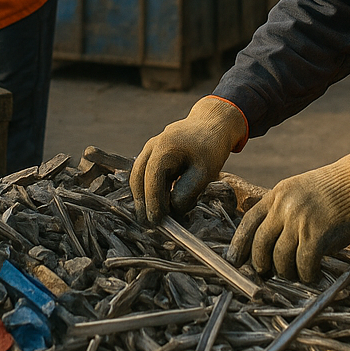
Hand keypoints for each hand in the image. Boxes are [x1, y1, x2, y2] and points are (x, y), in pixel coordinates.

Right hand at [131, 96, 246, 223]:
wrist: (211, 124)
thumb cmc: (210, 148)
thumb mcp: (205, 172)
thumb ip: (187, 192)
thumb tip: (171, 209)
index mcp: (164, 147)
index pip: (151, 178)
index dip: (152, 201)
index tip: (157, 221)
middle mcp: (152, 146)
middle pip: (138, 178)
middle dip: (142, 203)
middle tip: (150, 226)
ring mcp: (150, 149)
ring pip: (138, 177)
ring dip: (143, 198)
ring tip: (153, 219)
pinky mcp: (152, 155)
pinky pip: (144, 175)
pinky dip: (148, 190)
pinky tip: (158, 205)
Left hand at [227, 154, 349, 282]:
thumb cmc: (331, 191)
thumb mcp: (298, 191)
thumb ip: (282, 212)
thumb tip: (270, 245)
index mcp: (276, 195)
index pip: (248, 222)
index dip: (239, 243)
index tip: (234, 259)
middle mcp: (284, 208)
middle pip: (260, 244)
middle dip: (261, 264)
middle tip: (267, 273)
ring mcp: (299, 221)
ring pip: (280, 259)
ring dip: (287, 272)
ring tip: (297, 272)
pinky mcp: (317, 236)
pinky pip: (303, 265)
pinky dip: (307, 274)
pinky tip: (314, 273)